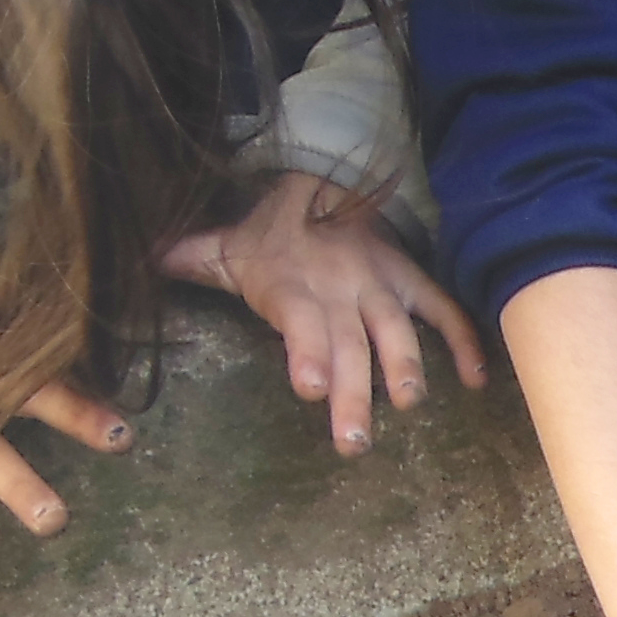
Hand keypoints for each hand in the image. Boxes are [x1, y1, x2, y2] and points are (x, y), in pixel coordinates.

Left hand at [163, 171, 485, 455]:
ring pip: (397, 330)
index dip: (307, 352)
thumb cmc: (269, 232)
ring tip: (410, 405)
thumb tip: (138, 259)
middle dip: (354, 391)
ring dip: (406, 368)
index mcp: (291, 284)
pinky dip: (463, 341)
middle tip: (354, 441)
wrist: (322, 175)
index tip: (310, 387)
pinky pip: (443, 310)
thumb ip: (189, 259)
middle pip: (349, 345)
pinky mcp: (410, 280)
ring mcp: (379, 285)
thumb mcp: (225, 246)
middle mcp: (339, 288)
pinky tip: (477, 380)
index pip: (300, 321)